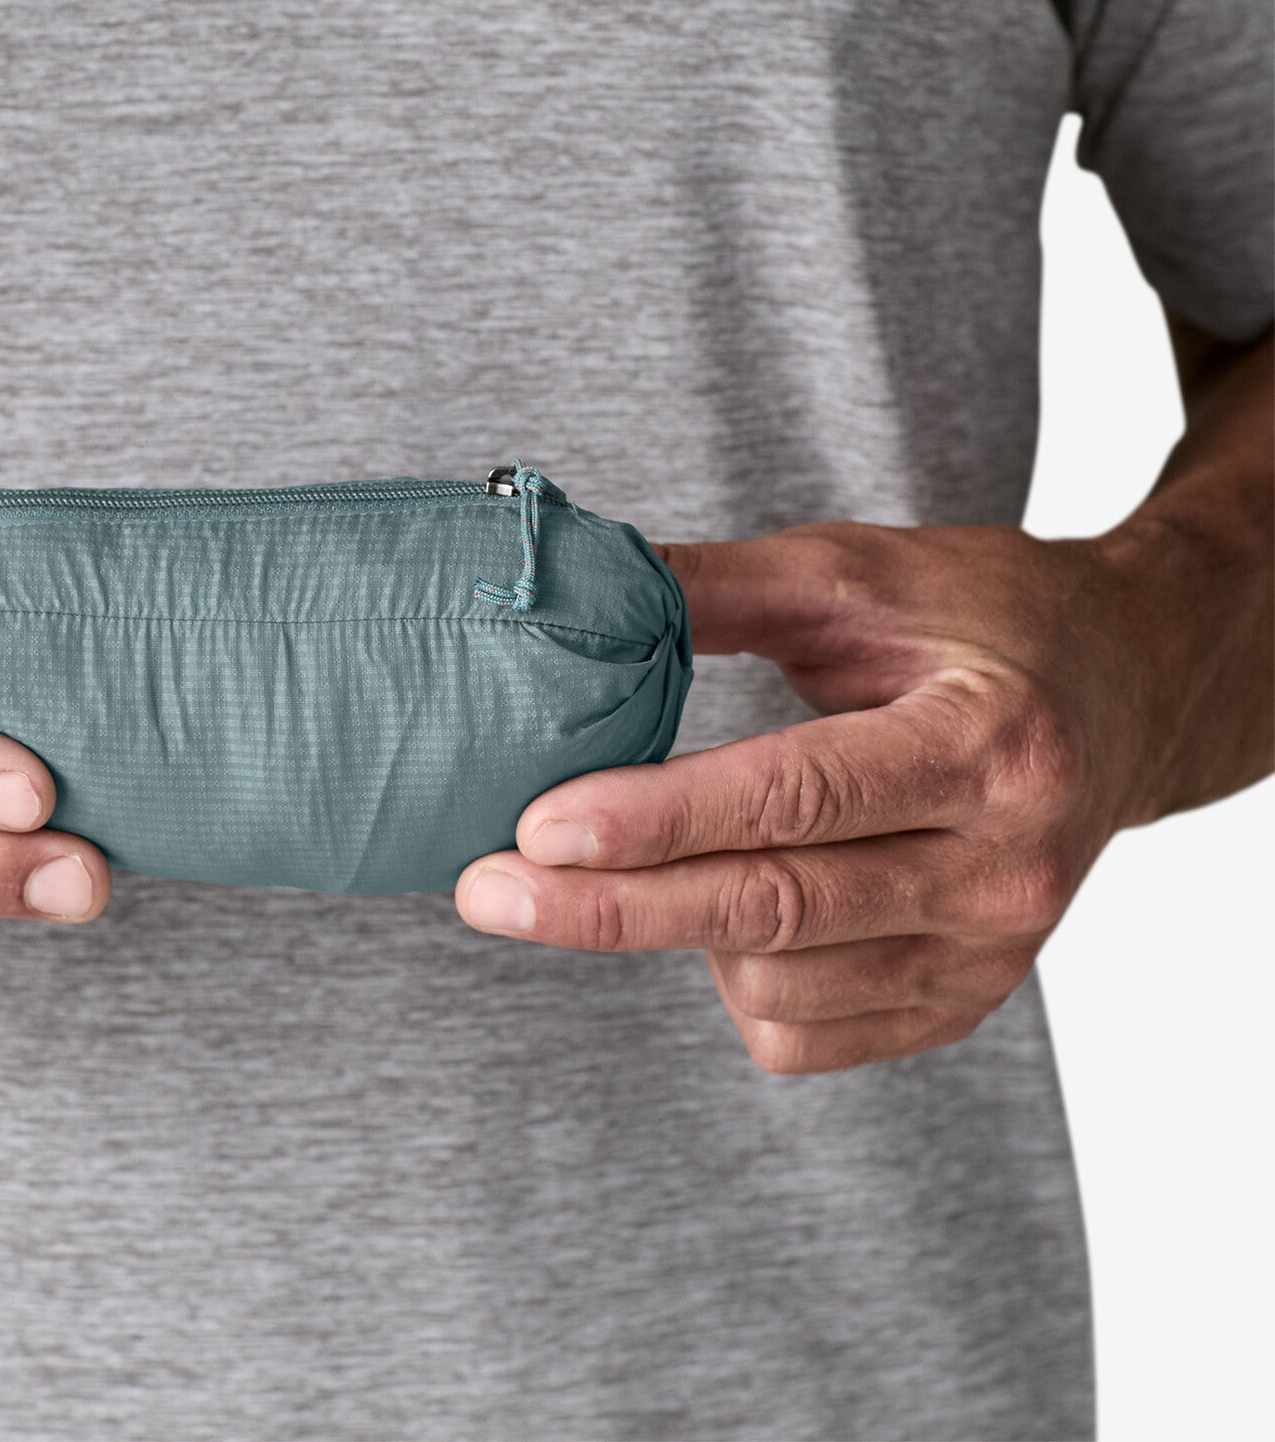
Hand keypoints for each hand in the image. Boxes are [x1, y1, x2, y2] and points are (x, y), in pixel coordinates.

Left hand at [455, 520, 1202, 1073]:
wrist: (1125, 690)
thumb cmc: (986, 618)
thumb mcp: (859, 572)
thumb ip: (718, 589)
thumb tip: (573, 598)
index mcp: (985, 745)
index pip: (796, 799)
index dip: (658, 819)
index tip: (537, 825)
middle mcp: (1002, 870)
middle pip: (771, 911)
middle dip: (609, 908)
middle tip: (485, 888)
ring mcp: (992, 955)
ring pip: (776, 989)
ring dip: (674, 931)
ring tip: (648, 851)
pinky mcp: (965, 1003)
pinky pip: (806, 1038)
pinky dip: (733, 983)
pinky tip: (723, 909)